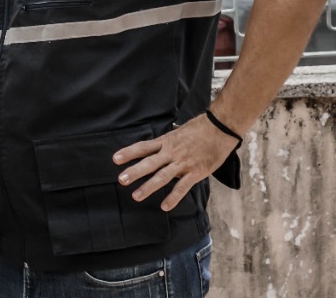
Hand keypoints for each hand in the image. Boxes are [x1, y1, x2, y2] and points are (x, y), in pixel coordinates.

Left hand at [112, 116, 239, 211]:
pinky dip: (173, 197)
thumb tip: (155, 148)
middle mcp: (172, 152)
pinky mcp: (196, 172)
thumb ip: (166, 143)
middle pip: (149, 162)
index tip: (115, 159)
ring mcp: (183, 163)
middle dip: (134, 172)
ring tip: (136, 196)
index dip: (128, 152)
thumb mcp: (178, 132)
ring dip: (149, 186)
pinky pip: (182, 187)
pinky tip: (164, 206)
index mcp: (166, 141)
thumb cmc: (199, 129)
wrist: (220, 128)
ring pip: (162, 176)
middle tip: (121, 180)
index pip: (143, 147)